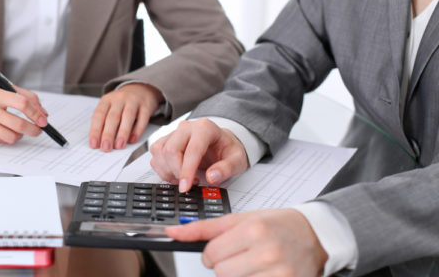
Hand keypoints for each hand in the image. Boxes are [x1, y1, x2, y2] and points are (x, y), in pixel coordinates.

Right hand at [0, 80, 48, 143]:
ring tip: (22, 129)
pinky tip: (9, 130)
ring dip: (22, 134)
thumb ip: (26, 96)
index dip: (35, 112)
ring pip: (11, 137)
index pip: (21, 103)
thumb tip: (42, 114)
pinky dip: (10, 136)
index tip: (43, 119)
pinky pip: (1, 140)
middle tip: (39, 129)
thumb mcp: (4, 86)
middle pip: (18, 124)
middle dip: (34, 129)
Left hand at [89, 83, 162, 151]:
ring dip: (122, 133)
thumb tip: (100, 142)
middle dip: (108, 134)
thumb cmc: (122, 103)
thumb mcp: (111, 107)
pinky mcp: (146, 106)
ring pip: (127, 117)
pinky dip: (137, 130)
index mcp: (107, 100)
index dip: (95, 130)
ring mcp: (133, 101)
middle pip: (112, 117)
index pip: (99, 115)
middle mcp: (119, 99)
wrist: (141, 89)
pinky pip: (142, 118)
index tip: (94, 144)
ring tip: (119, 146)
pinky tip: (133, 140)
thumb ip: (105, 122)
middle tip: (106, 148)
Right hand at [149, 119, 247, 191]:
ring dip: (167, 171)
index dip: (186, 171)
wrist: (221, 143)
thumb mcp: (237, 160)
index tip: (186, 187)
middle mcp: (187, 127)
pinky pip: (155, 155)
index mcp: (205, 128)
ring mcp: (174, 133)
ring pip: (160, 152)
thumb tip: (212, 177)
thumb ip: (227, 168)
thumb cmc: (227, 149)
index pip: (191, 150)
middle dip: (177, 172)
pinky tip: (175, 174)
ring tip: (183, 178)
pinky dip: (161, 169)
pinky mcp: (166, 140)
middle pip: (171, 150)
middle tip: (189, 184)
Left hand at [167, 209, 327, 276]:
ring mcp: (279, 273)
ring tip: (253, 264)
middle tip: (240, 256)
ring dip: (238, 276)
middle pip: (221, 272)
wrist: (314, 235)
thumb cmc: (277, 224)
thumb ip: (205, 228)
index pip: (212, 253)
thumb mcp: (241, 219)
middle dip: (225, 265)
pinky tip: (261, 272)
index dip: (213, 253)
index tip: (223, 250)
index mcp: (253, 230)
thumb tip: (173, 233)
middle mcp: (267, 252)